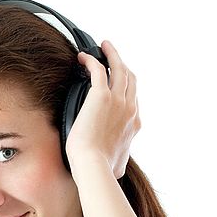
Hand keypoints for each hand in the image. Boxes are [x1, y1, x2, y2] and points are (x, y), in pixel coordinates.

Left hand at [65, 40, 141, 178]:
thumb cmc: (102, 169)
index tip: (118, 81)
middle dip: (123, 65)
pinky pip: (99, 69)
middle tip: (113, 56)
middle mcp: (130, 109)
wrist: (93, 166)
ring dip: (112, 54)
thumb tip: (120, 168)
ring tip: (104, 46)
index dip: (127, 87)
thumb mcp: (119, 166)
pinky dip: (92, 60)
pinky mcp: (101, 96)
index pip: (134, 98)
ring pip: (120, 68)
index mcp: (134, 124)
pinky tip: (82, 57)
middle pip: (131, 78)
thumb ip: (121, 160)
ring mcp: (118, 101)